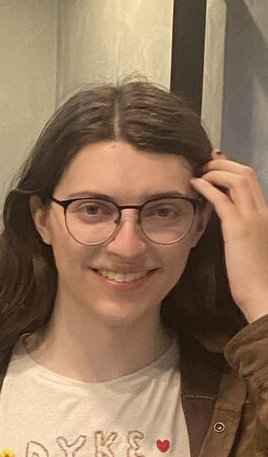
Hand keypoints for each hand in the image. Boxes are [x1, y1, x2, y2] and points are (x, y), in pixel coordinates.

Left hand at [190, 153, 267, 323]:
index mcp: (264, 214)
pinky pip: (223, 200)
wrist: (262, 292)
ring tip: (198, 173)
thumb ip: (240, 230)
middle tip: (202, 165)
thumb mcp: (248, 246)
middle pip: (246, 173)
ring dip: (215, 172)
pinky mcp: (239, 229)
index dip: (231, 169)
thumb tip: (225, 223)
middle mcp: (261, 211)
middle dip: (222, 164)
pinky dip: (208, 188)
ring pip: (238, 180)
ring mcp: (252, 218)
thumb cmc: (253, 277)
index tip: (214, 167)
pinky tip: (195, 185)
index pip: (251, 181)